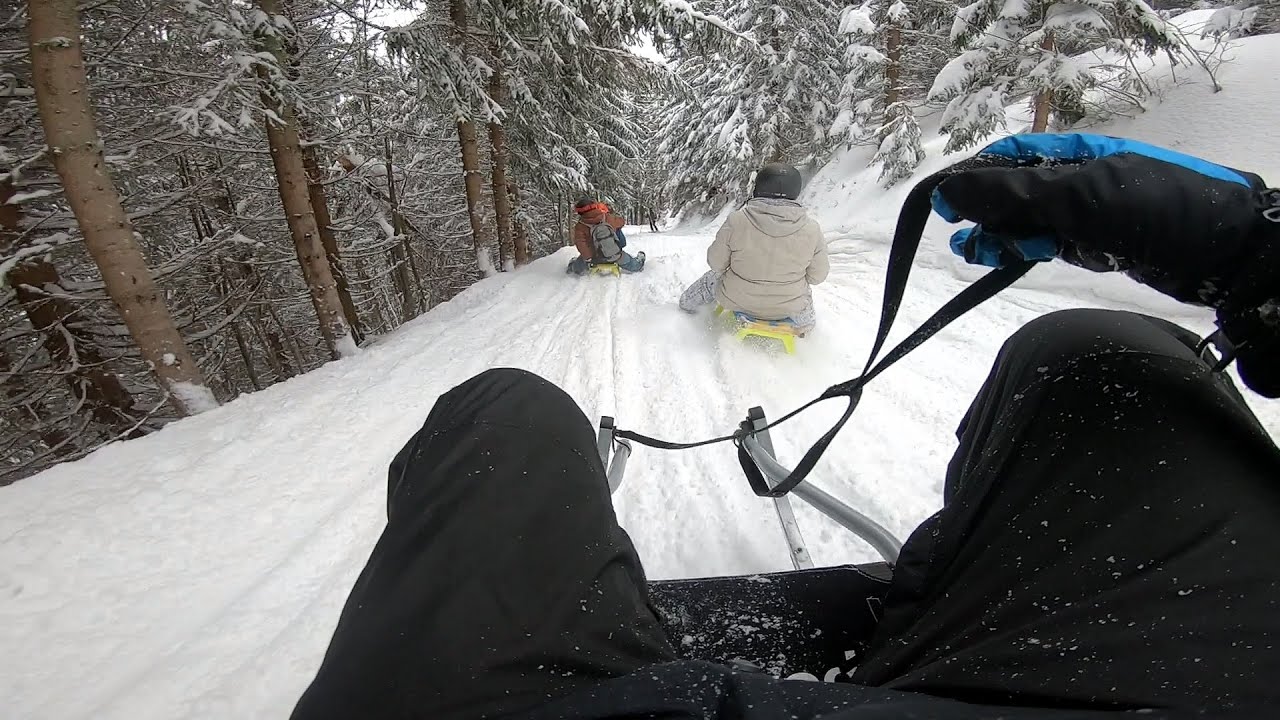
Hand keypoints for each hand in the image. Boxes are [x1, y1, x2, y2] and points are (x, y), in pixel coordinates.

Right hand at [931, 133, 1278, 396]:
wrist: (1223, 253)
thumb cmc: (1154, 209)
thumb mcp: (1077, 196)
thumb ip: (1013, 194)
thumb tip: (949, 189)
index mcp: (1074, 153)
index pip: (1009, 158)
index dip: (973, 179)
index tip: (943, 204)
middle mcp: (1076, 178)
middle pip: (1013, 191)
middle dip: (982, 211)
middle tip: (955, 232)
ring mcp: (1085, 213)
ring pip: (1026, 221)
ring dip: (997, 235)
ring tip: (971, 251)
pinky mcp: (1094, 244)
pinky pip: (1046, 243)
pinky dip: (1021, 251)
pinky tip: (1001, 258)